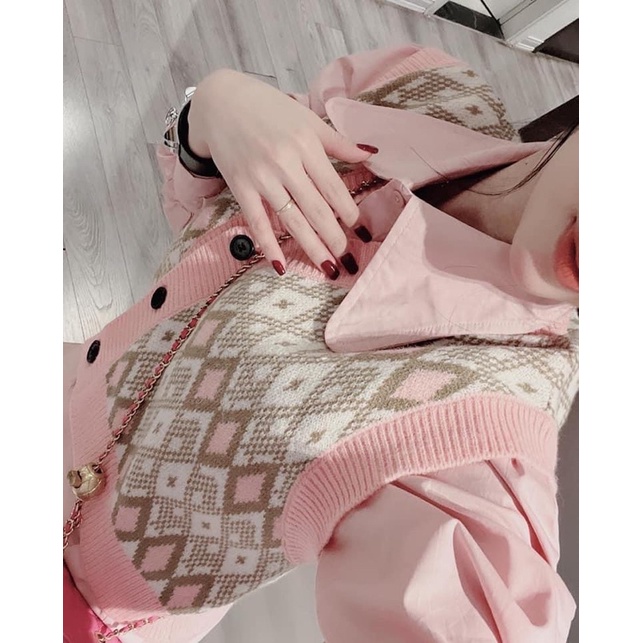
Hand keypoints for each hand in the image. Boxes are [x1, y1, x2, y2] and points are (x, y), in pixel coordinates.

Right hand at [187, 69, 377, 277]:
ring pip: (291, 220)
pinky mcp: (240, 187)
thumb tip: (371, 155)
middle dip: (334, 238)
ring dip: (311, 247)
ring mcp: (261, 177)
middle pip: (316, 209)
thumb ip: (339, 142)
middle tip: (348, 260)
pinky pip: (257, 222)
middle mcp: (285, 163)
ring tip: (328, 268)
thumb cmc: (268, 109)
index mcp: (306, 145)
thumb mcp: (307, 120)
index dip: (349, 213)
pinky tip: (281, 265)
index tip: (359, 231)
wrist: (221, 101)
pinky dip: (269, 245)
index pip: (333, 188)